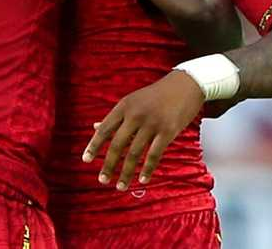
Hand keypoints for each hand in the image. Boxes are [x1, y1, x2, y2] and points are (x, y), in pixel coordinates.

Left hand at [82, 70, 204, 190]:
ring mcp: (152, 123)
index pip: (105, 129)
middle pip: (117, 145)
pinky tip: (142, 180)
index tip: (86, 160)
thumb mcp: (133, 100)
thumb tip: (95, 127)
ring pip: (134, 153)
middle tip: (102, 180)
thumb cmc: (157, 94)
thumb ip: (116, 116)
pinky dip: (147, 170)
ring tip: (121, 186)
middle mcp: (135, 115)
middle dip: (108, 165)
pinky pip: (154, 155)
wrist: (185, 85)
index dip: (94, 145)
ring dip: (126, 173)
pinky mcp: (168, 131)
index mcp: (124, 106)